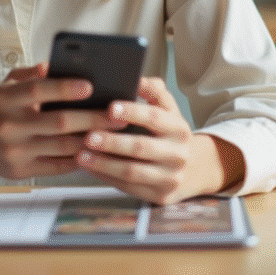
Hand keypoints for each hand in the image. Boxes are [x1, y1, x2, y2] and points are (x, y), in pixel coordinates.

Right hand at [0, 63, 120, 187]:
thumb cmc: (0, 108)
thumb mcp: (8, 85)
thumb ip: (31, 74)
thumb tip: (56, 64)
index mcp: (5, 99)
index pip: (37, 90)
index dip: (65, 88)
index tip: (91, 85)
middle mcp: (8, 126)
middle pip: (58, 122)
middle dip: (92, 118)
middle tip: (118, 114)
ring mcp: (15, 151)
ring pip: (62, 147)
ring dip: (92, 140)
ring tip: (115, 133)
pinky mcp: (22, 171)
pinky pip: (58, 166)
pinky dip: (80, 158)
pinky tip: (98, 149)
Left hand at [74, 76, 245, 204]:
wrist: (194, 169)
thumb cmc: (169, 133)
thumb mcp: (168, 110)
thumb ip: (154, 92)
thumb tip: (137, 78)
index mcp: (179, 128)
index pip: (154, 117)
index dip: (132, 112)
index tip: (109, 107)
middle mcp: (178, 154)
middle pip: (141, 147)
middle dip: (112, 142)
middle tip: (87, 136)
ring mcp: (170, 177)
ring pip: (132, 172)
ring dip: (104, 164)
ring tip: (81, 155)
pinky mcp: (160, 196)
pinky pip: (128, 187)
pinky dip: (106, 177)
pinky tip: (90, 168)